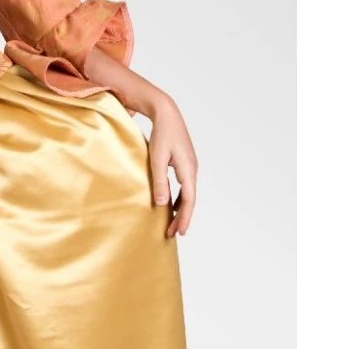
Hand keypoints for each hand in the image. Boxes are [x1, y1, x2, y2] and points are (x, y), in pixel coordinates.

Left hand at [145, 97, 196, 237]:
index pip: (188, 200)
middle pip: (189, 200)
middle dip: (181, 217)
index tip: (179, 232)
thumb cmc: (162, 134)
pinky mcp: (184, 163)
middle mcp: (192, 170)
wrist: (167, 114)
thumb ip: (159, 182)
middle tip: (172, 234)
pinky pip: (184, 186)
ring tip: (171, 223)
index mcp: (188, 170)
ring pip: (187, 194)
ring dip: (180, 209)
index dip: (184, 218)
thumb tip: (161, 204)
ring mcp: (190, 166)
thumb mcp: (157, 159)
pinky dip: (179, 198)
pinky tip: (170, 204)